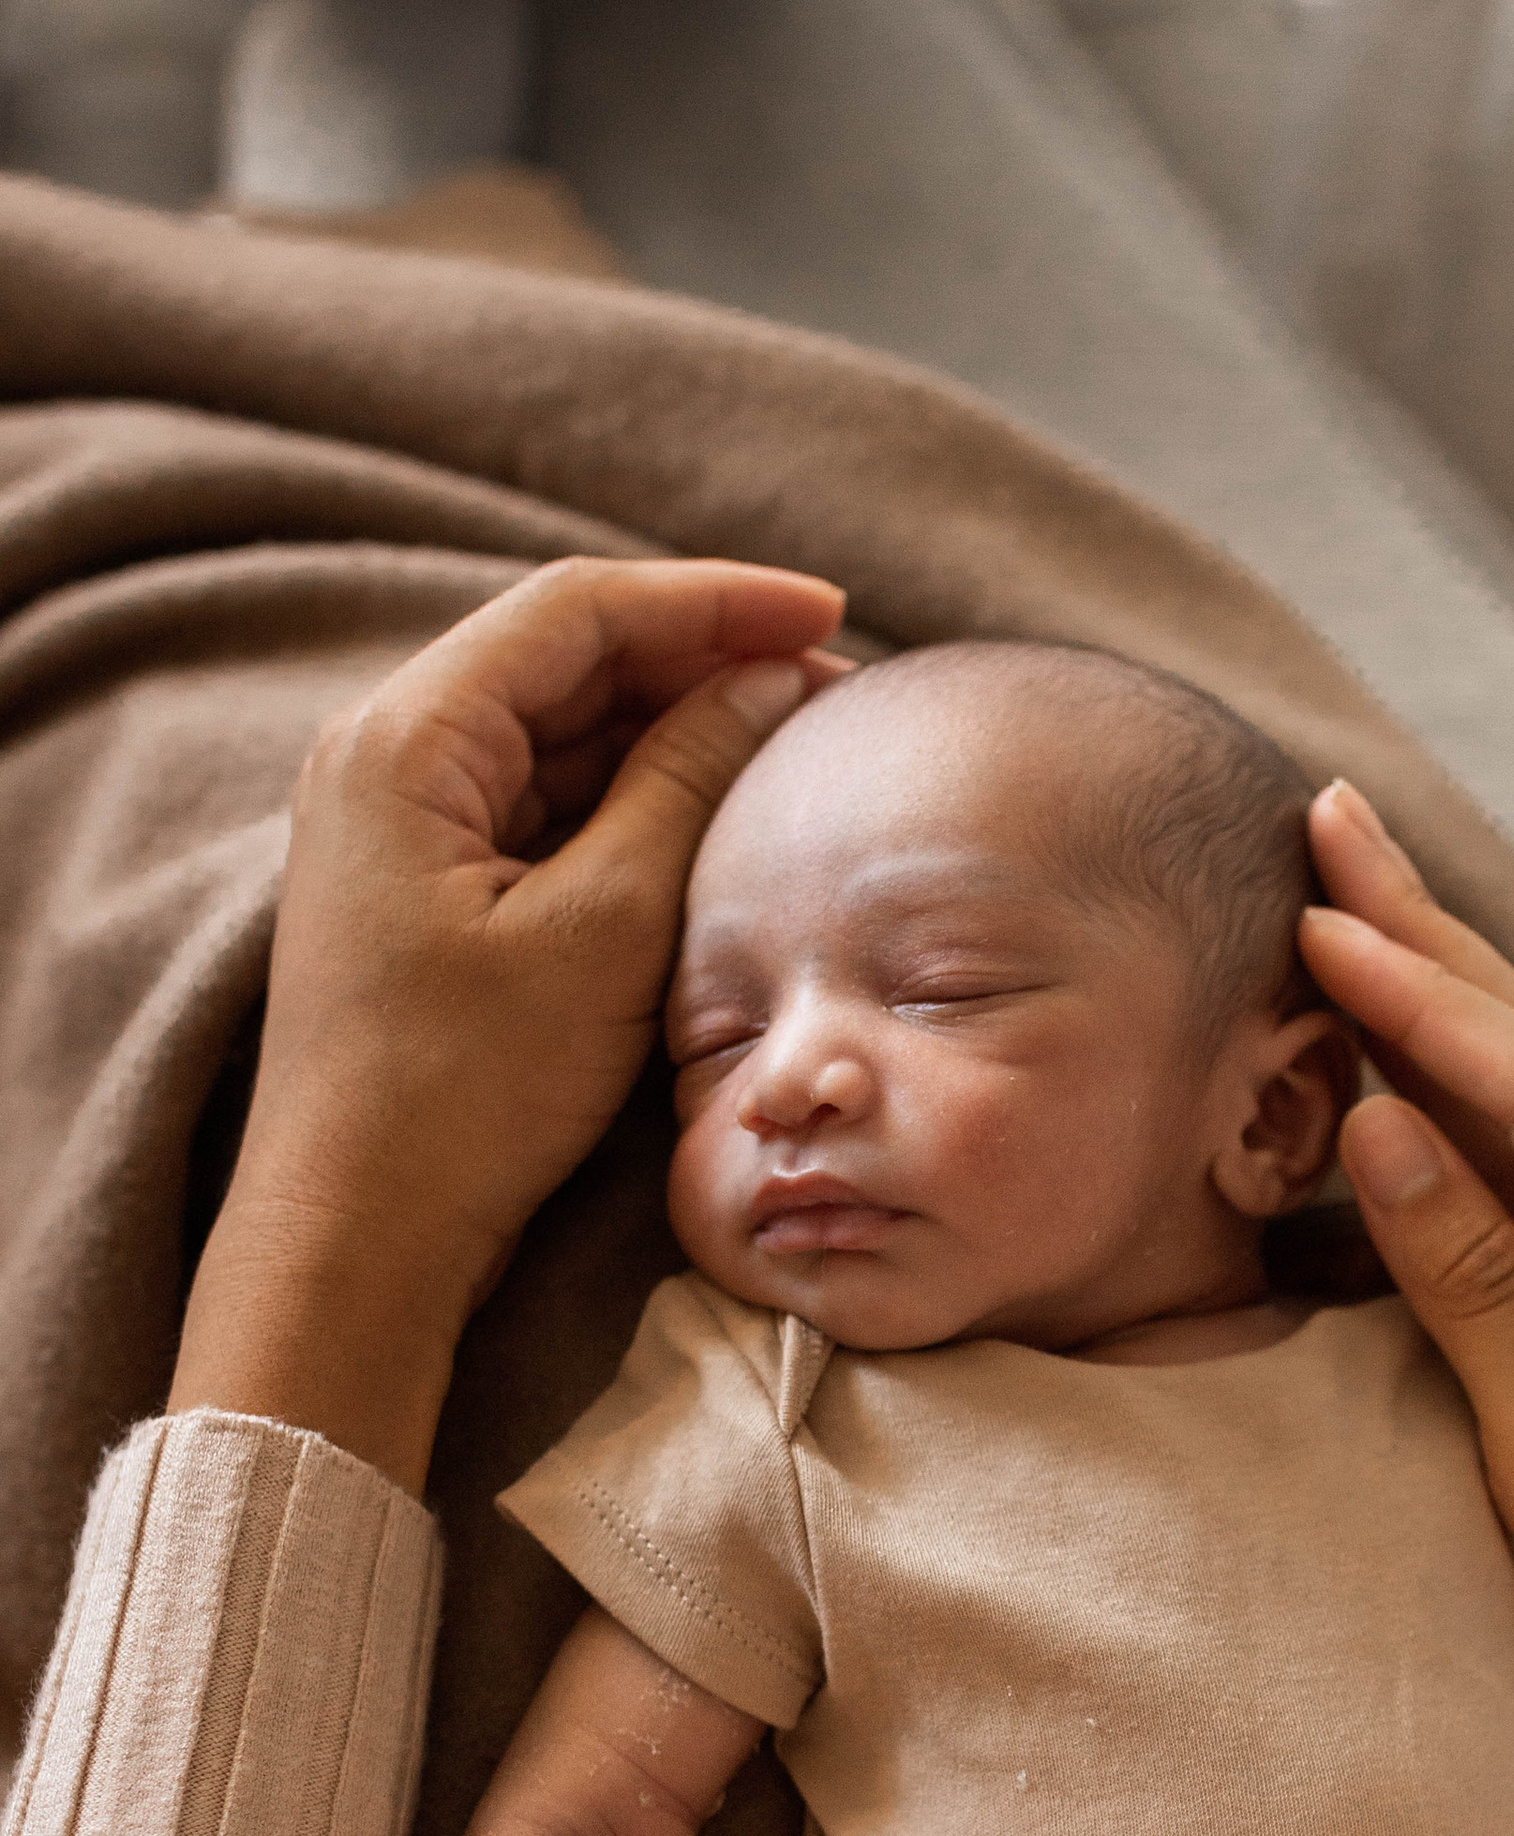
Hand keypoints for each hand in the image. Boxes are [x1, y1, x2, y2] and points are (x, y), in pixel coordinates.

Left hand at [172, 553, 847, 1483]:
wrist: (360, 1235)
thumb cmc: (463, 1093)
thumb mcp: (603, 930)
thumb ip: (683, 785)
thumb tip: (762, 686)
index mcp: (407, 742)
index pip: (578, 612)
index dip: (713, 600)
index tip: (828, 614)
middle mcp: (388, 757)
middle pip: (568, 659)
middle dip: (703, 661)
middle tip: (831, 686)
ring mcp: (402, 822)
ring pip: (561, 729)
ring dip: (675, 729)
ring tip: (793, 748)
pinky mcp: (427, 886)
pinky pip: (544, 802)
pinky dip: (633, 796)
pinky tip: (716, 815)